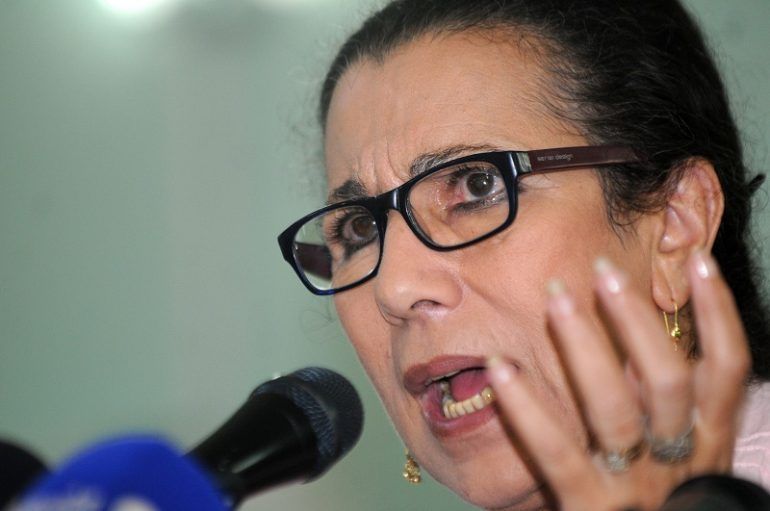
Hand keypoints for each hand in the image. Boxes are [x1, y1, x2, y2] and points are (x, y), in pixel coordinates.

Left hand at [486, 250, 750, 509]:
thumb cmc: (655, 503)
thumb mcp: (677, 456)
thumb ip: (661, 405)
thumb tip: (638, 334)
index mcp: (706, 442)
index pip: (727, 369)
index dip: (719, 313)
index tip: (700, 260)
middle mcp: (679, 460)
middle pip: (668, 378)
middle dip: (637, 319)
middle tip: (604, 267)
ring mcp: (635, 485)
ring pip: (614, 406)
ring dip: (584, 345)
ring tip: (556, 296)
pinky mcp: (591, 508)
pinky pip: (557, 451)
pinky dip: (526, 406)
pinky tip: (498, 367)